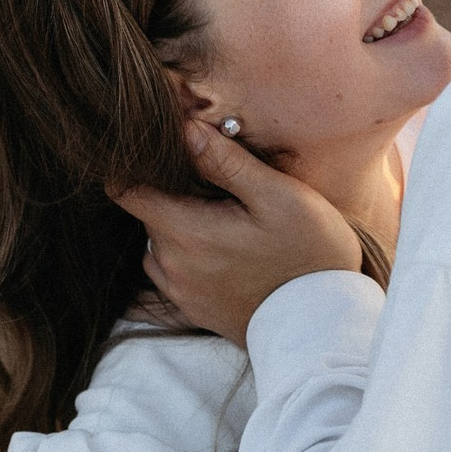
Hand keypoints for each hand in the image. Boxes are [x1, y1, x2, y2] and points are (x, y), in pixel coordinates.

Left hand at [110, 122, 363, 343]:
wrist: (323, 322)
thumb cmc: (307, 252)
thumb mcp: (278, 195)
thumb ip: (227, 162)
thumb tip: (185, 129)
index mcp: (186, 233)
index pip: (127, 192)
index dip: (133, 167)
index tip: (156, 153)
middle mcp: (172, 266)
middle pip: (149, 215)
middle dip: (171, 194)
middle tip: (214, 185)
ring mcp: (181, 292)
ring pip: (158, 244)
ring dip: (178, 226)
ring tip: (222, 218)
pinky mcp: (193, 310)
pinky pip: (172, 271)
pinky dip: (187, 254)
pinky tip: (224, 249)